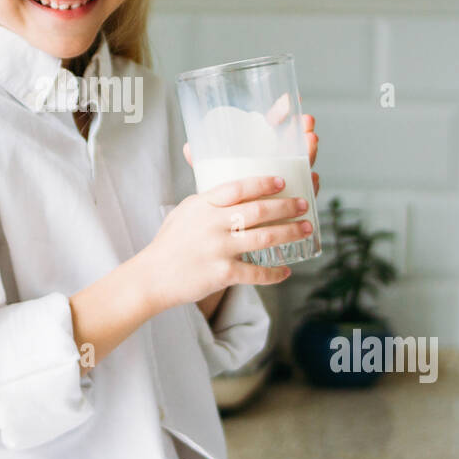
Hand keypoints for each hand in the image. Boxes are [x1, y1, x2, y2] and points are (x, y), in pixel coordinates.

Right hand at [136, 175, 310, 315]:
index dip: (262, 183)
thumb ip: (208, 201)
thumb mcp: (184, 212)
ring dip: (290, 233)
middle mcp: (212, 224)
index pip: (238, 188)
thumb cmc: (169, 243)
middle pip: (258, 211)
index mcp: (203, 205)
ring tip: (306, 229)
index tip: (281, 182)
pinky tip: (286, 271)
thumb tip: (234, 192)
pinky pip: (256, 272)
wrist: (153, 277)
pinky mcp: (222, 273)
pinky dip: (274, 273)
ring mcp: (218, 249)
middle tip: (304, 205)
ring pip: (264, 237)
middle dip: (287, 207)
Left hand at [183, 96, 320, 195]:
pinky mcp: (293, 202)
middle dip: (303, 130)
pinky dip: (311, 185)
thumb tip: (188, 148)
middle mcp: (279, 165)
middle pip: (295, 144)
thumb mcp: (215, 176)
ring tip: (310, 140)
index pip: (275, 128)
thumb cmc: (226, 199)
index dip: (282, 114)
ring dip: (310, 152)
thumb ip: (204, 162)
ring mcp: (289, 182)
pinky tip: (312, 177)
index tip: (289, 100)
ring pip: (303, 165)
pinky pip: (305, 192)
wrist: (231, 231)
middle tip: (306, 122)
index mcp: (262, 153)